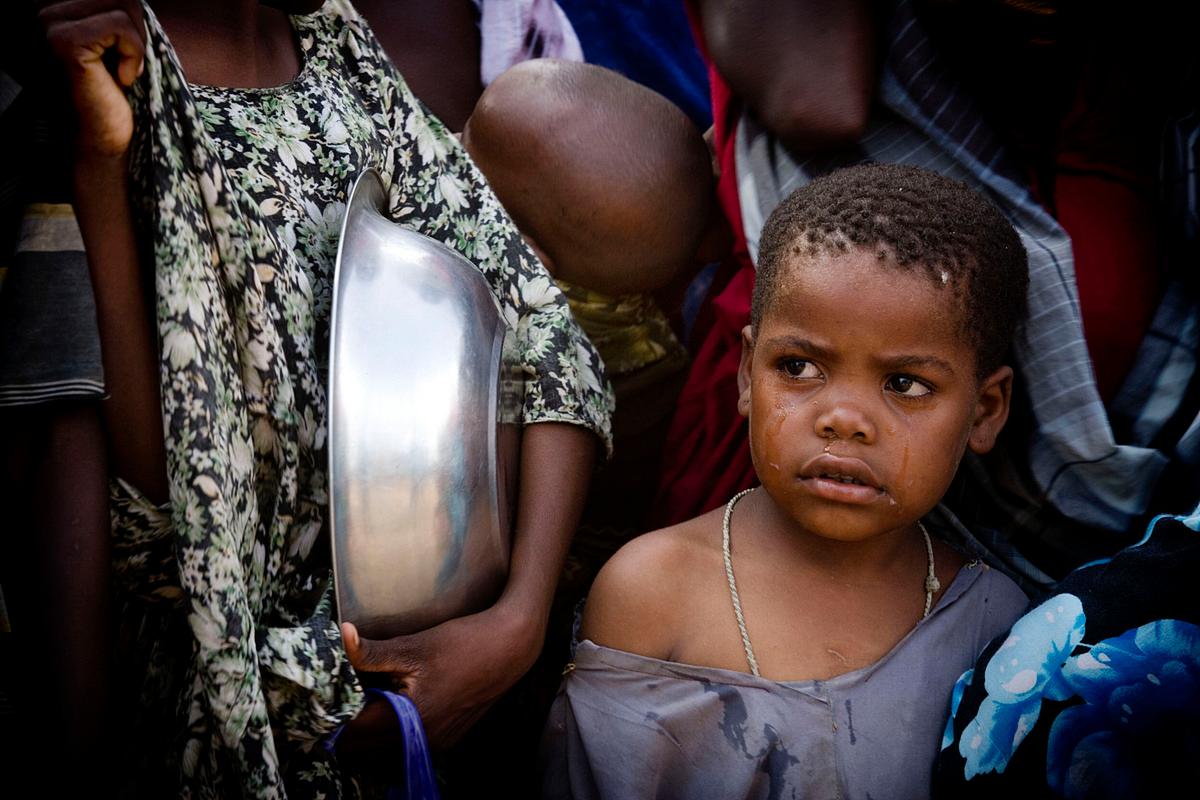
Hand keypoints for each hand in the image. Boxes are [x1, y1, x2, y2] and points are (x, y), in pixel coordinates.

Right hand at [39, 0, 145, 156]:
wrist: (108, 135)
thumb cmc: (118, 89)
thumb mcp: (120, 39)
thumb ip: (120, 12)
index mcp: (58, 8)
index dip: (132, 21)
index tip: (126, 53)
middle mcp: (45, 10)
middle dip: (138, 29)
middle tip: (129, 64)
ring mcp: (50, 24)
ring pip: (122, 5)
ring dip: (137, 43)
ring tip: (122, 71)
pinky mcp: (64, 42)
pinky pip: (120, 26)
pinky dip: (134, 54)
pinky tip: (122, 78)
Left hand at [341, 603, 540, 749]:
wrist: (510, 647)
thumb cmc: (464, 643)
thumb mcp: (413, 645)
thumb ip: (371, 651)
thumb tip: (342, 635)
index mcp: (408, 720)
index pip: (354, 734)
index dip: (336, 717)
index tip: (328, 698)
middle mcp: (422, 740)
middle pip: (367, 748)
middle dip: (352, 727)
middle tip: (346, 698)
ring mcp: (438, 743)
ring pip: (387, 750)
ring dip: (373, 733)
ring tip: (370, 701)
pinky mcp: (449, 739)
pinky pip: (409, 746)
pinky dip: (395, 733)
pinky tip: (397, 705)